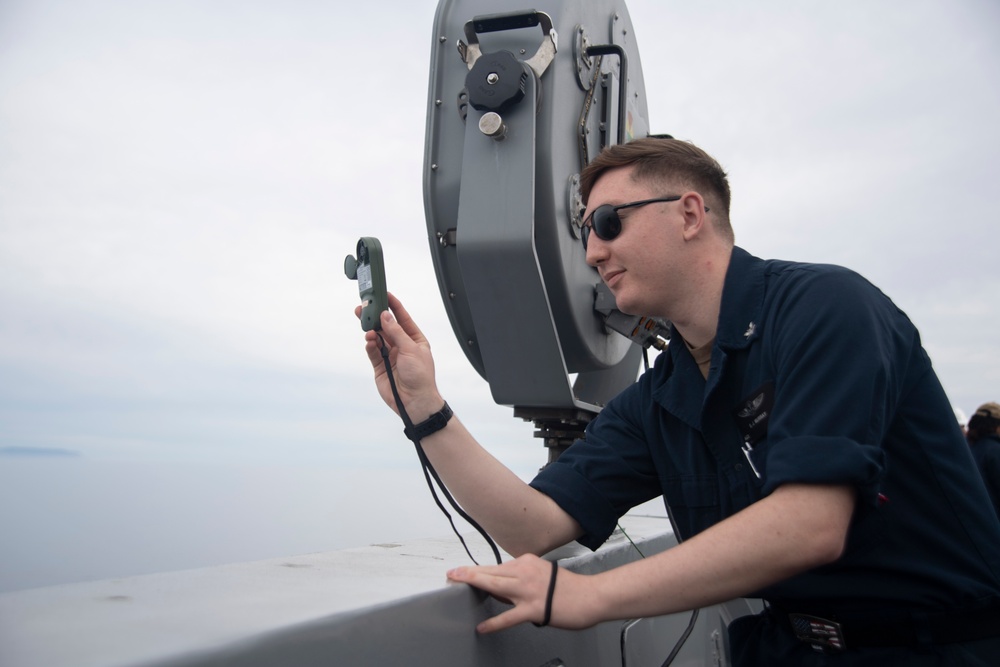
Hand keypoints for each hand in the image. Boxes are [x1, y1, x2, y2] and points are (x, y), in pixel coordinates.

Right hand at [358, 293, 443, 420]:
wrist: (414, 401)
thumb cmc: (420, 375)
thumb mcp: (411, 349)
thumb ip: (396, 333)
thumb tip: (385, 316)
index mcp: (414, 339)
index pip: (402, 318)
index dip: (393, 306)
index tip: (385, 294)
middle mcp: (402, 345)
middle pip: (386, 327)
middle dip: (376, 317)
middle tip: (364, 308)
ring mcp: (390, 355)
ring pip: (377, 338)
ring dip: (371, 332)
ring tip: (367, 328)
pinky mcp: (380, 366)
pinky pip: (373, 351)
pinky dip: (370, 345)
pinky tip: (369, 341)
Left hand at [446, 554, 597, 632]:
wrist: (591, 596)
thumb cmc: (569, 588)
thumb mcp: (543, 572)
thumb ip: (522, 576)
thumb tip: (503, 586)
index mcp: (528, 562)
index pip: (497, 566)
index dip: (478, 570)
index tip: (463, 570)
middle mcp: (526, 572)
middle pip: (491, 572)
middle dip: (469, 573)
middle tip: (451, 573)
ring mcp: (529, 590)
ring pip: (496, 586)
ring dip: (475, 584)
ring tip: (458, 585)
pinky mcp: (534, 609)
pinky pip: (509, 617)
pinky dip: (494, 623)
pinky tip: (483, 627)